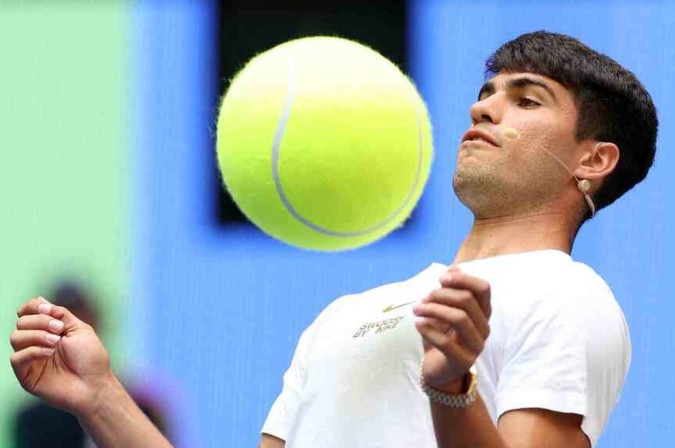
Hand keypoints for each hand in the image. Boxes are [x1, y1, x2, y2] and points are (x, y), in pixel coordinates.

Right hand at [10, 297, 113, 415]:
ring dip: (37, 335)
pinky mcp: (26, 376)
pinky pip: (16, 358)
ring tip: (56, 341)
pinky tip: (49, 353)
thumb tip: (40, 300)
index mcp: (49, 331)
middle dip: (40, 321)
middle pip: (21, 322)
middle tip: (59, 329)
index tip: (48, 309)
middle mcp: (37, 343)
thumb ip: (60, 314)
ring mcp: (31, 359)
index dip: (33, 307)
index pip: (28, 312)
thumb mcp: (79, 329)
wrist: (95, 385)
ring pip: (15, 337)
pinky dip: (32, 351)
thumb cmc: (91, 359)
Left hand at [413, 267, 490, 391]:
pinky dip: (428, 330)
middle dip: (441, 294)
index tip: (441, 278)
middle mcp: (483, 327)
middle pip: (467, 300)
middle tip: (422, 299)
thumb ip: (449, 290)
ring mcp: (476, 346)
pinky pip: (446, 343)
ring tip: (416, 310)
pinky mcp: (463, 362)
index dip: (462, 279)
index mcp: (482, 312)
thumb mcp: (443, 309)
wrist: (437, 368)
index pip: (483, 288)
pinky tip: (418, 324)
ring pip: (459, 319)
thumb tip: (453, 267)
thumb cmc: (441, 335)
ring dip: (433, 310)